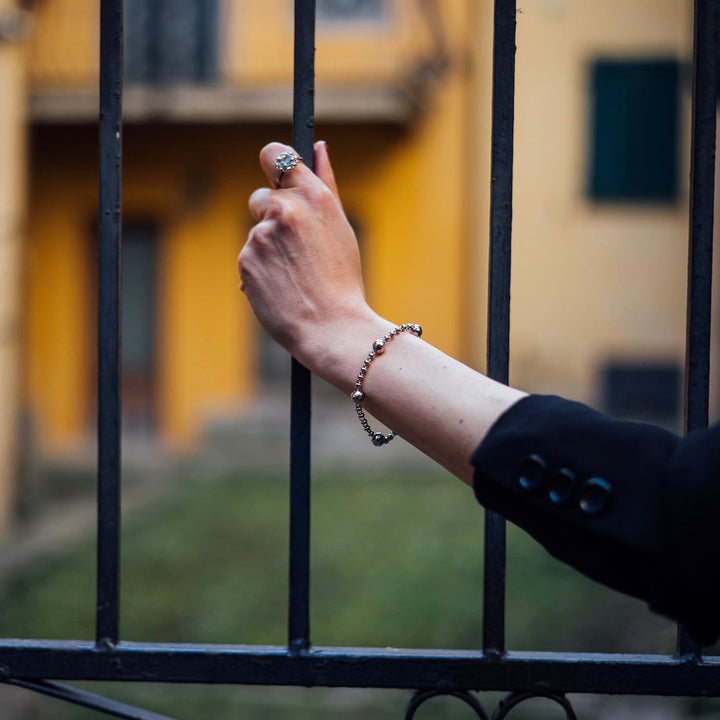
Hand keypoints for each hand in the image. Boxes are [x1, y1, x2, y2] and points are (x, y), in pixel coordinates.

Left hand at [239, 141, 380, 375]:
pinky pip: (249, 258)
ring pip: (256, 233)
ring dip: (268, 249)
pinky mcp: (246, 261)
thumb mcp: (340, 227)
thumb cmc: (342, 280)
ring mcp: (262, 236)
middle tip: (296, 249)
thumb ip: (326, 183)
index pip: (275, 154)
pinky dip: (260, 270)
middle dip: (271, 217)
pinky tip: (281, 287)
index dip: (273, 163)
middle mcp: (286, 210)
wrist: (331, 327)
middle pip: (260, 198)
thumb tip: (318, 146)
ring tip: (294, 275)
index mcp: (313, 196)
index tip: (276, 176)